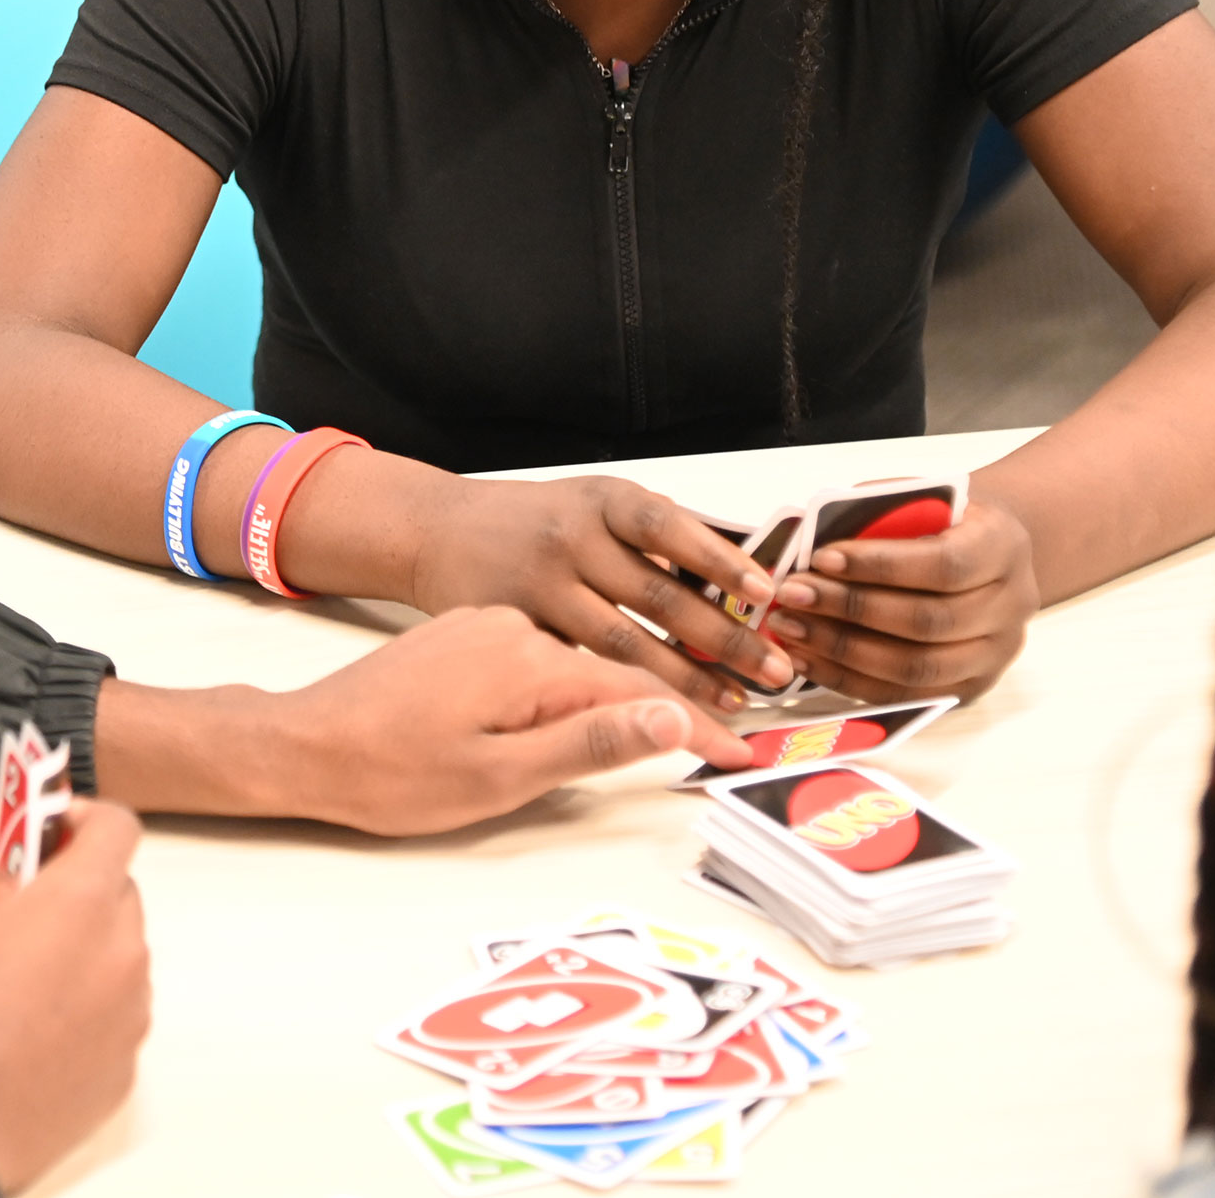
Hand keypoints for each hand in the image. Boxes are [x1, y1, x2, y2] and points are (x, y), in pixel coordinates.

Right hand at [0, 799, 149, 1192]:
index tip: (54, 826)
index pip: (119, 829)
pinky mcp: (123, 1071)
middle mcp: (120, 957)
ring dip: (82, 949)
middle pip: (120, 893)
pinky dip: (84, 1007)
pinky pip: (113, 1015)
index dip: (86, 816)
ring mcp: (128, 1019)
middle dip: (77, 887)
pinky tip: (29, 1028)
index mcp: (78, 905)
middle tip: (24, 903)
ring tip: (20, 977)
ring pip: (118, 957)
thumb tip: (9, 886)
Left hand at [97, 608, 750, 835]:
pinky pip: (542, 656)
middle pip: (616, 667)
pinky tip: (599, 705)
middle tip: (740, 730)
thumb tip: (674, 719)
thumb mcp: (499, 776)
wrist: (303, 743)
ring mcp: (486, 627)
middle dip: (679, 702)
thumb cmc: (392, 774)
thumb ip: (589, 743)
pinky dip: (577, 685)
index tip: (745, 751)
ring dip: (628, 693)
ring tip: (691, 718)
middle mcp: (514, 627)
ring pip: (579, 661)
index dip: (698, 726)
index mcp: (529, 659)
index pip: (640, 693)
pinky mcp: (464, 638)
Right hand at [394, 472, 795, 712]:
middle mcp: (570, 540)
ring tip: (733, 702)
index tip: (765, 592)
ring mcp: (540, 587)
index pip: (668, 525)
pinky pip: (583, 669)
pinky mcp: (518, 631)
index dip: (719, 558)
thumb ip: (656, 533)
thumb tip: (742, 566)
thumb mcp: (593, 503)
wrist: (438, 532)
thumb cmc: (533, 522)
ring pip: (624, 643)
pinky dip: (627, 694)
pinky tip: (664, 714)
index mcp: (599, 501)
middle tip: (776, 669)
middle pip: (658, 595)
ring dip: (686, 678)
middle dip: (725, 638)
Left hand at [763, 494, 1041, 699]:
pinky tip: (805, 659)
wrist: (984, 556)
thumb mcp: (918, 500)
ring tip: (790, 628)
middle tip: (793, 595)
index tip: (821, 559)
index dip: (880, 565)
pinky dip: (849, 680)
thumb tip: (808, 541)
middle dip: (850, 609)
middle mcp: (1010, 606)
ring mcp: (994, 655)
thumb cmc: (937, 522)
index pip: (945, 564)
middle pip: (928, 621)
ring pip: (917, 668)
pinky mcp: (968, 689)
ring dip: (843, 650)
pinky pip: (906, 696)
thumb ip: (877, 517)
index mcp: (1001, 547)